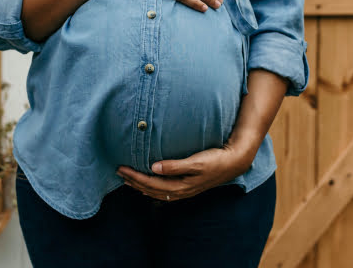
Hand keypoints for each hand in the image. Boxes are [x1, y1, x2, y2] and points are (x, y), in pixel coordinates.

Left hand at [116, 142, 252, 201]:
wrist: (234, 162)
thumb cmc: (215, 160)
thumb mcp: (196, 162)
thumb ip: (175, 166)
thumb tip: (153, 168)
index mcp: (180, 186)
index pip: (151, 184)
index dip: (135, 177)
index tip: (122, 168)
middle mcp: (180, 191)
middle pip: (151, 189)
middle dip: (133, 181)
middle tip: (119, 171)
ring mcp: (184, 190)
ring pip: (156, 191)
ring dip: (140, 185)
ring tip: (127, 178)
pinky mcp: (187, 186)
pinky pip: (164, 190)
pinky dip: (152, 187)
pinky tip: (148, 183)